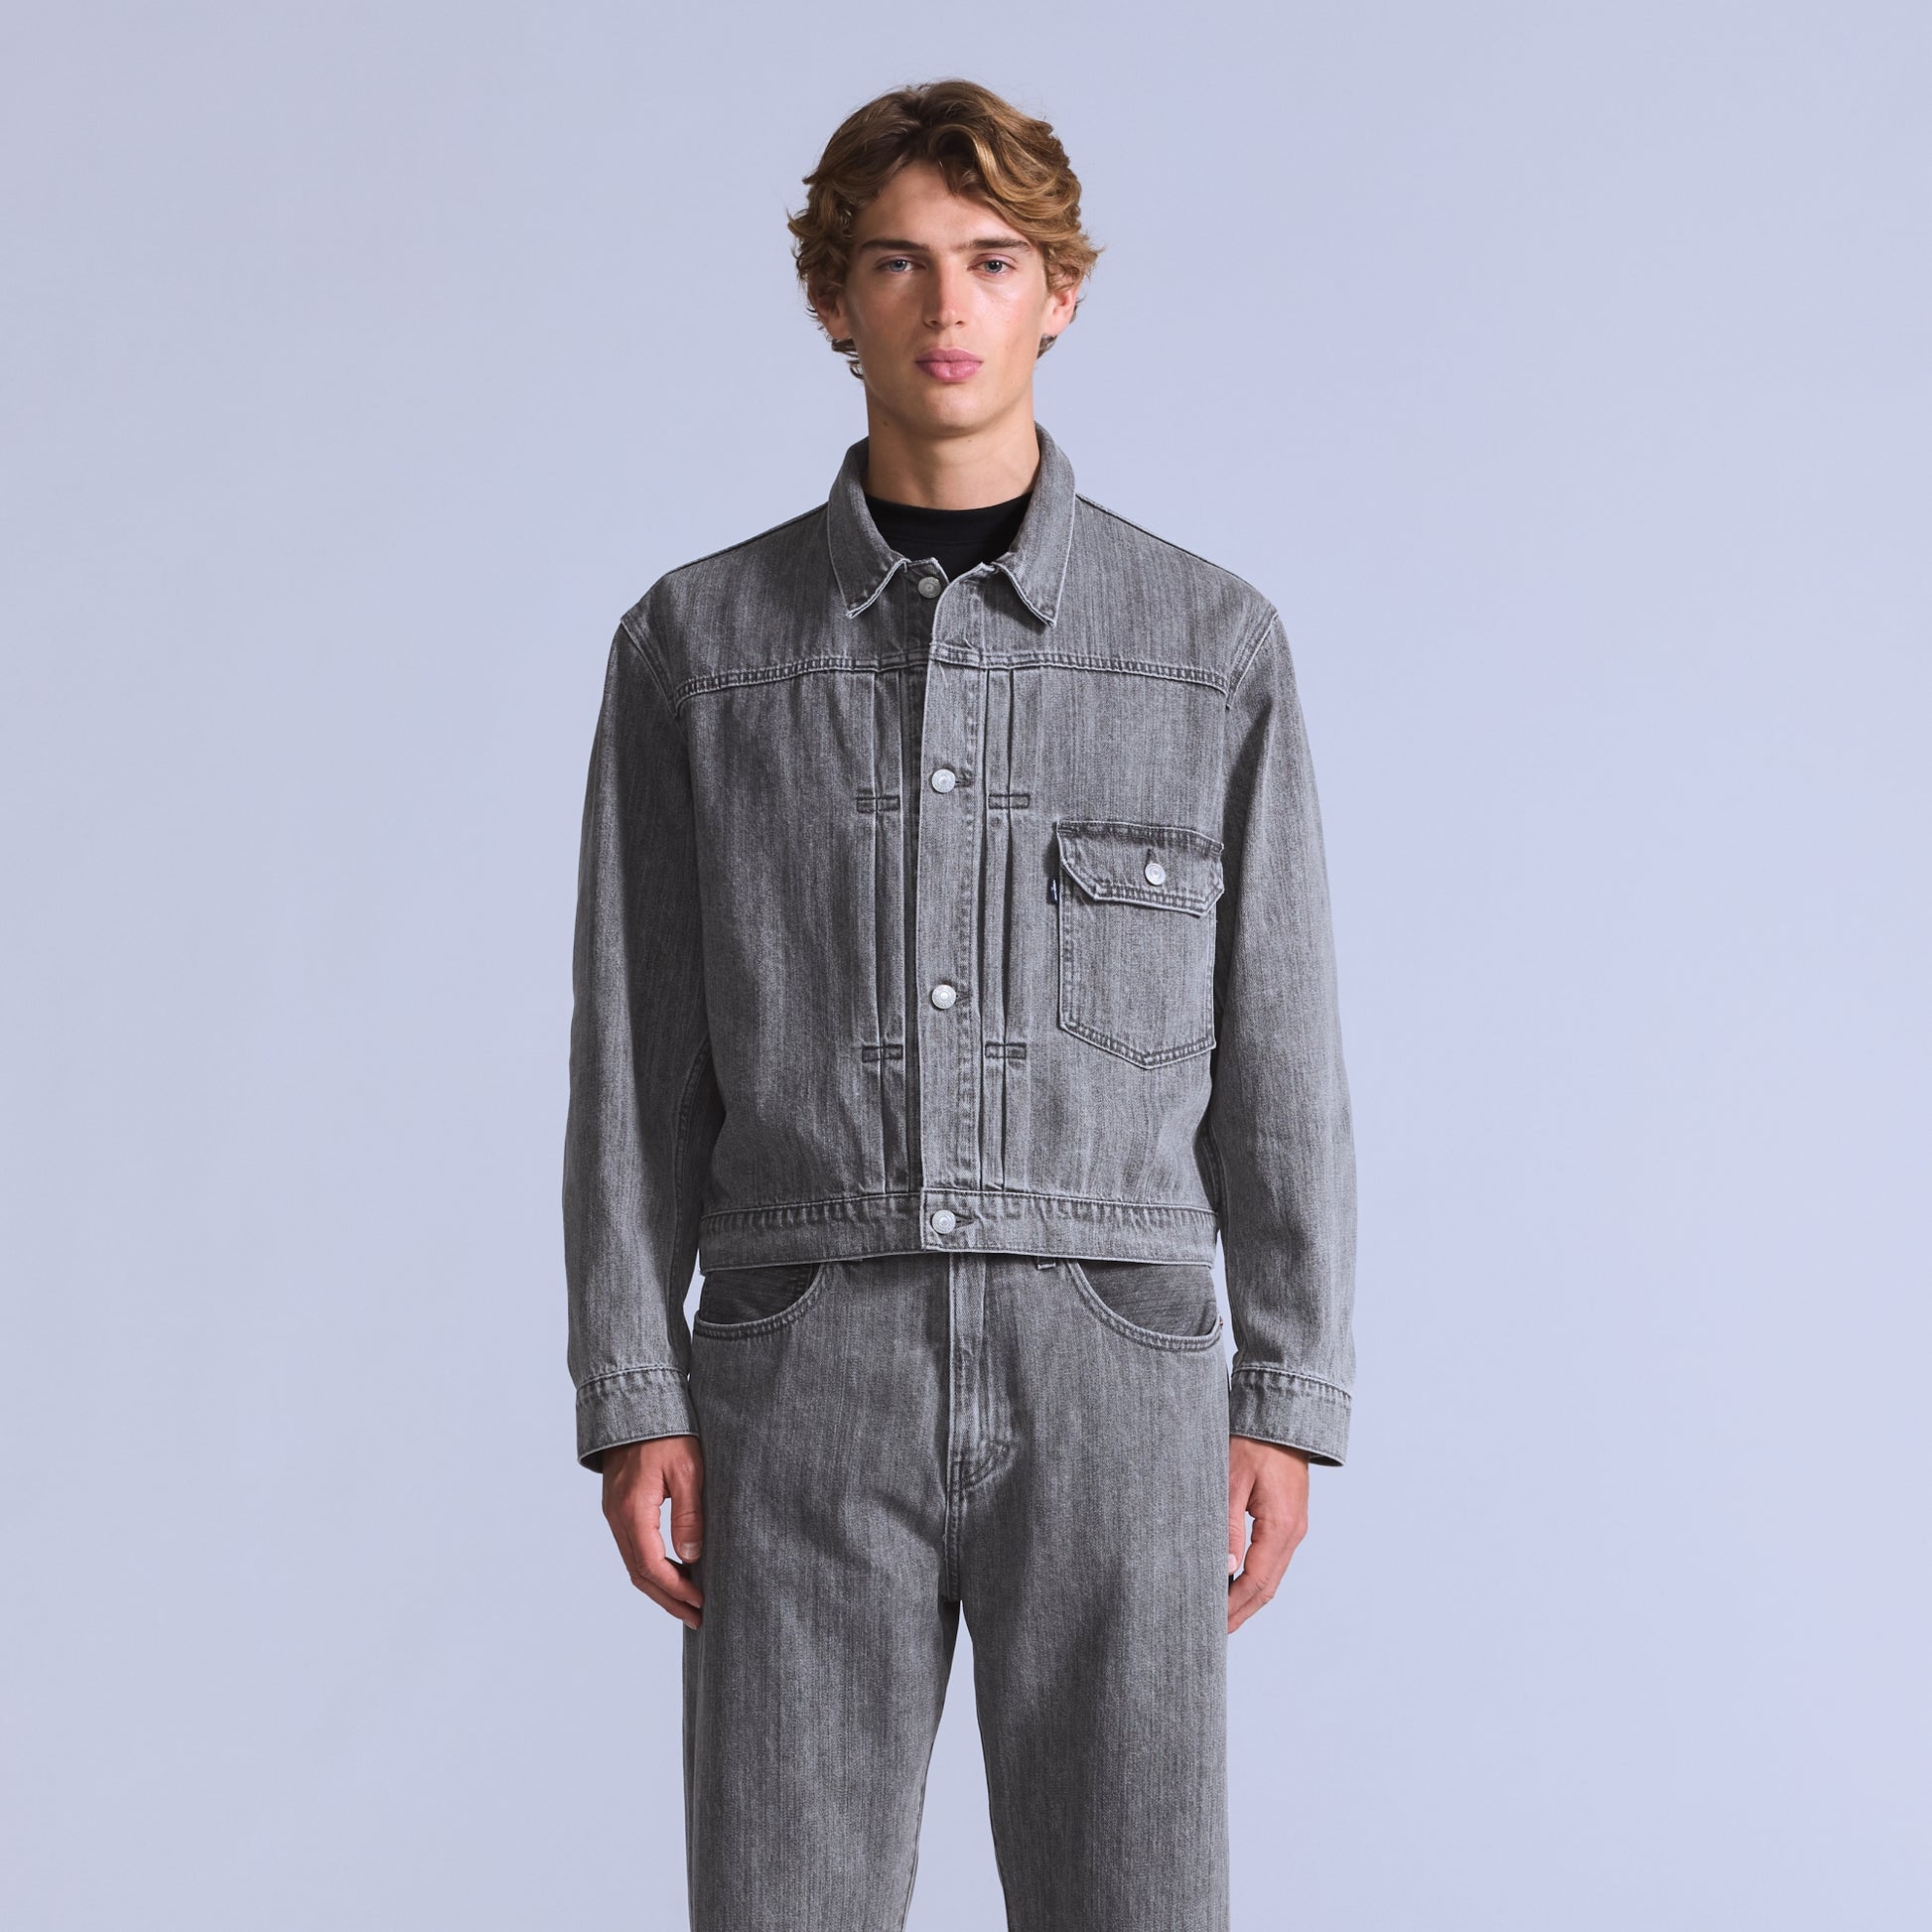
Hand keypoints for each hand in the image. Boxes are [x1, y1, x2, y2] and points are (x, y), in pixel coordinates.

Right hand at [600, 1434, 706, 1628]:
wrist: (635, 1403)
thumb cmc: (667, 1432)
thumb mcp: (688, 1470)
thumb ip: (689, 1514)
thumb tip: (691, 1557)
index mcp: (632, 1511)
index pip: (652, 1566)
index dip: (676, 1590)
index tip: (701, 1603)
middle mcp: (617, 1517)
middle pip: (639, 1573)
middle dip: (668, 1599)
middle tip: (696, 1618)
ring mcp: (614, 1513)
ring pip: (634, 1564)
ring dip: (659, 1587)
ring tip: (687, 1604)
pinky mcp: (618, 1507)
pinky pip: (632, 1548)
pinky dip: (651, 1568)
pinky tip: (673, 1572)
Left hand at [1226, 1435, 1309, 1632]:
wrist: (1283, 1416)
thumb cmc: (1254, 1442)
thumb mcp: (1232, 1480)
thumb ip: (1227, 1526)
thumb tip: (1223, 1569)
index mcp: (1281, 1526)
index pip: (1256, 1581)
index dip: (1234, 1607)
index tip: (1213, 1624)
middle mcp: (1293, 1532)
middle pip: (1268, 1586)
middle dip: (1241, 1611)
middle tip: (1214, 1631)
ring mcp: (1294, 1527)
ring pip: (1272, 1575)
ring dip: (1248, 1596)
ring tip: (1221, 1612)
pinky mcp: (1289, 1519)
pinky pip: (1273, 1558)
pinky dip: (1255, 1577)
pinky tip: (1235, 1581)